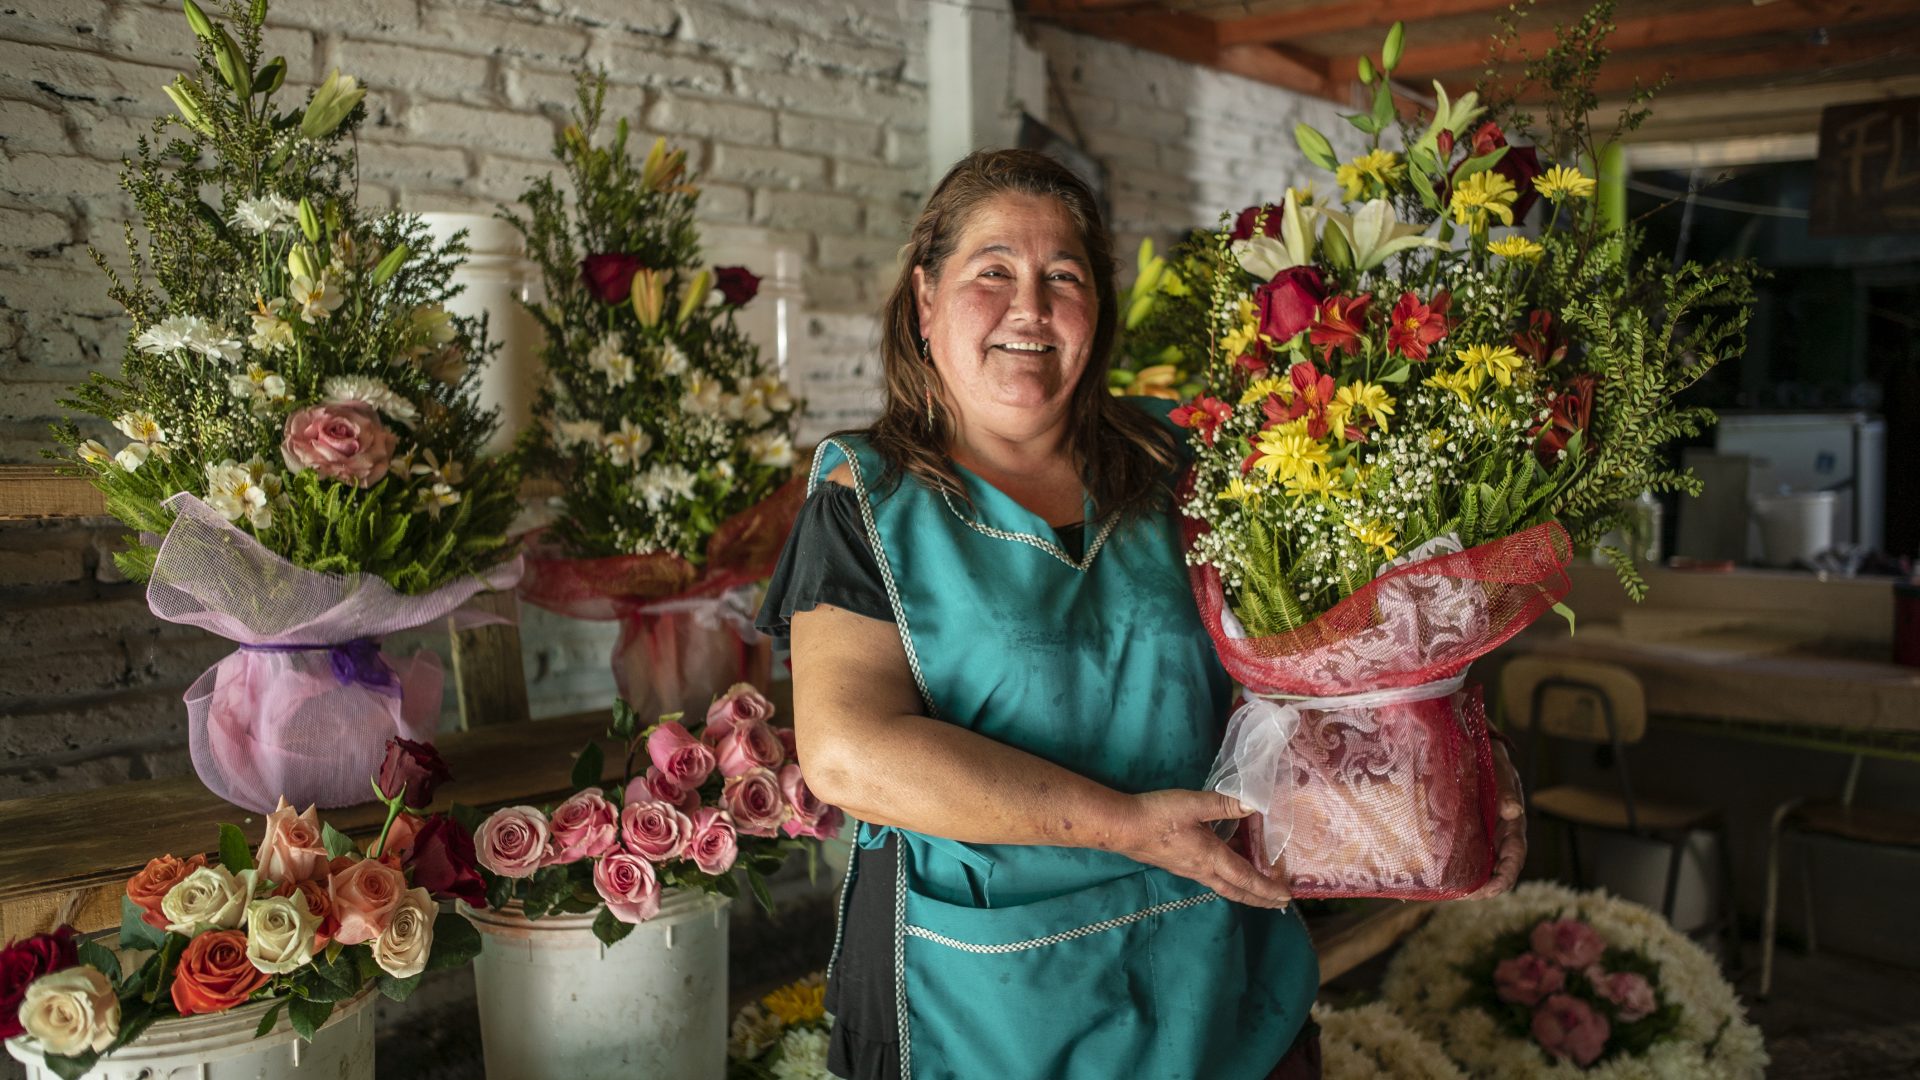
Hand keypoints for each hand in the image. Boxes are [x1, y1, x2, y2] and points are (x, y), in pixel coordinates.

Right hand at [1110, 790, 1292, 908]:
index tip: (1287, 897)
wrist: (1123, 828)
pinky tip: (1229, 865)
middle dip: (1261, 898)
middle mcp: (1203, 870)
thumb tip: (1255, 803)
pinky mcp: (1179, 864)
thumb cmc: (1158, 816)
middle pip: (1238, 891)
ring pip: (1225, 885)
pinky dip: (1229, 877)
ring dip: (1245, 889)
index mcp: (1212, 858)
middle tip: (1280, 903)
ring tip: (1260, 888)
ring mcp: (1190, 869)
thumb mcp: (1193, 804)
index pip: (1247, 880)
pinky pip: (1212, 876)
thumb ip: (1224, 804)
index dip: (1268, 889)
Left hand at [1466, 740, 1526, 899]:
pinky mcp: (1470, 832)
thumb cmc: (1493, 764)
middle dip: (1484, 888)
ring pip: (1482, 866)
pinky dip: (1459, 867)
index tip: (1490, 891)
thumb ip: (1507, 791)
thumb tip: (1514, 810)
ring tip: (1452, 892)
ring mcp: (1485, 836)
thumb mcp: (1502, 774)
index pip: (1514, 859)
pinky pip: (1467, 854)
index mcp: (1513, 826)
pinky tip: (1443, 875)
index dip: (1504, 878)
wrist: (1476, 751)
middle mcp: (1500, 836)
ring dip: (1471, 882)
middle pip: (1497, 870)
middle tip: (1463, 896)